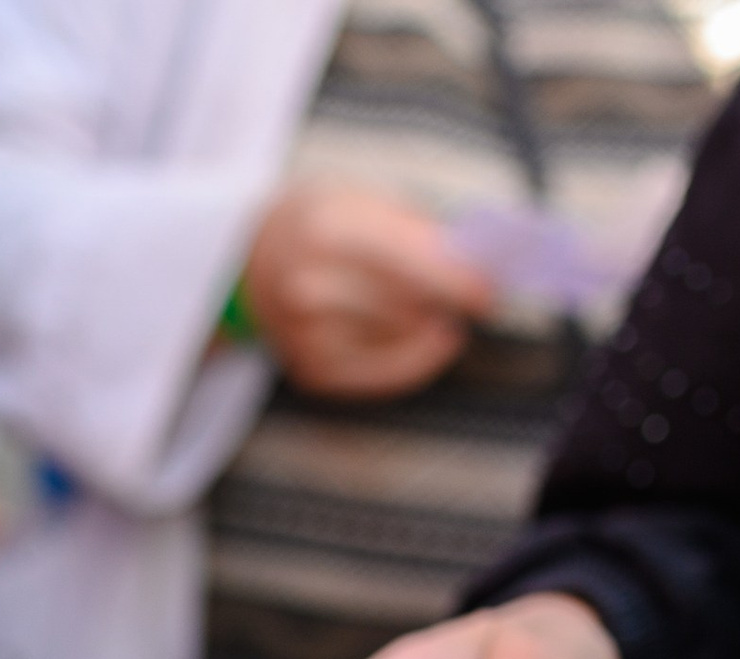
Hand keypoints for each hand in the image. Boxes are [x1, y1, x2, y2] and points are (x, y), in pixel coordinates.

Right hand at [241, 182, 494, 400]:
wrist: (250, 259)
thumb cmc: (324, 222)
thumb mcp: (366, 201)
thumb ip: (418, 232)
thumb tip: (473, 267)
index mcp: (326, 231)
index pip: (407, 266)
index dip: (457, 283)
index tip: (489, 293)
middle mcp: (309, 288)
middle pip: (406, 310)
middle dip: (446, 305)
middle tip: (473, 296)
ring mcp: (305, 336)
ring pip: (398, 343)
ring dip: (429, 330)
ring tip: (436, 312)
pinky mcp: (310, 370)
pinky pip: (380, 376)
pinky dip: (411, 359)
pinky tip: (425, 341)